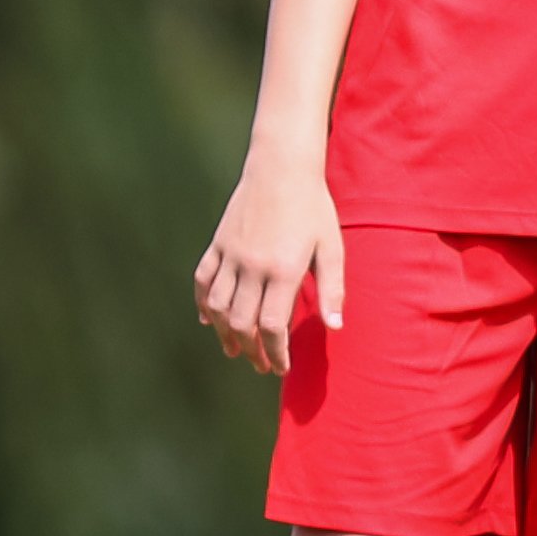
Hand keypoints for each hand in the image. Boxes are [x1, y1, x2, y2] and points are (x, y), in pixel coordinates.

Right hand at [193, 148, 341, 378]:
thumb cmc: (313, 208)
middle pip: (242, 322)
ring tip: (235, 348)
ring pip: (218, 306)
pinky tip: (208, 319)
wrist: (281, 168)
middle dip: (252, 350)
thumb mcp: (332, 247)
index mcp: (283, 270)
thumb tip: (333, 327)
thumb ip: (332, 289)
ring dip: (224, 333)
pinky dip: (203, 303)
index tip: (281, 367)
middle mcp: (252, 266)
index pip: (273, 326)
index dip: (275, 352)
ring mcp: (231, 255)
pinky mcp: (218, 243)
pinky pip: (203, 280)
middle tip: (261, 365)